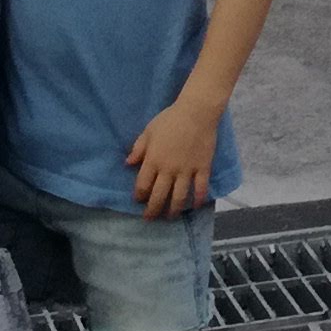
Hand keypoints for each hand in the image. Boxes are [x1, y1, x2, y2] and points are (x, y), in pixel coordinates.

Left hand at [125, 95, 220, 219]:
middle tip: (150, 218)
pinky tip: (196, 205)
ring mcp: (187, 170)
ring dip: (174, 210)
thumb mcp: (149, 131)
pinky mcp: (203, 168)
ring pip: (179, 197)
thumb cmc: (170, 119)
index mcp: (153, 160)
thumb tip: (127, 164)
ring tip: (171, 216)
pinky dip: (199, 199)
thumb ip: (138, 149)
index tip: (138, 200)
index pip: (143, 185)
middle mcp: (169, 170)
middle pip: (159, 196)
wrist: (197, 112)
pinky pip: (201, 188)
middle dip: (153, 210)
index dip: (139, 196)